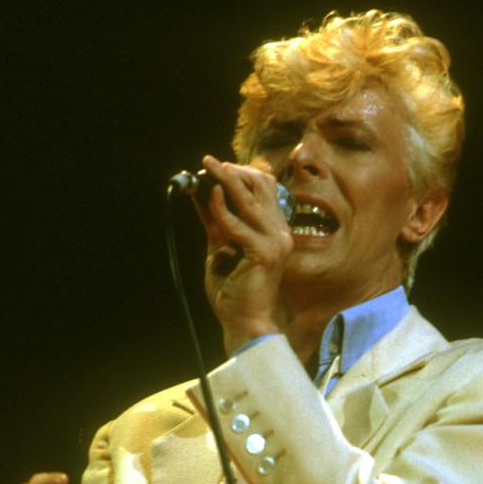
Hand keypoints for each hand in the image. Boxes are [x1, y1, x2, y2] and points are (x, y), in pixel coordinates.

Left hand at [193, 156, 293, 354]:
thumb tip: (202, 194)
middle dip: (233, 171)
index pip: (264, 190)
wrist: (243, 322)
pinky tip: (209, 199)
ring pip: (251, 199)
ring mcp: (276, 242)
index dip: (240, 175)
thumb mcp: (221, 248)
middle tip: (208, 162)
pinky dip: (222, 210)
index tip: (214, 170)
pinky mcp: (265, 253)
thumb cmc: (234, 291)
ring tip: (207, 167)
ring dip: (226, 180)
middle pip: (262, 186)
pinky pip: (238, 224)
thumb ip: (216, 222)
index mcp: (274, 231)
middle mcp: (280, 233)